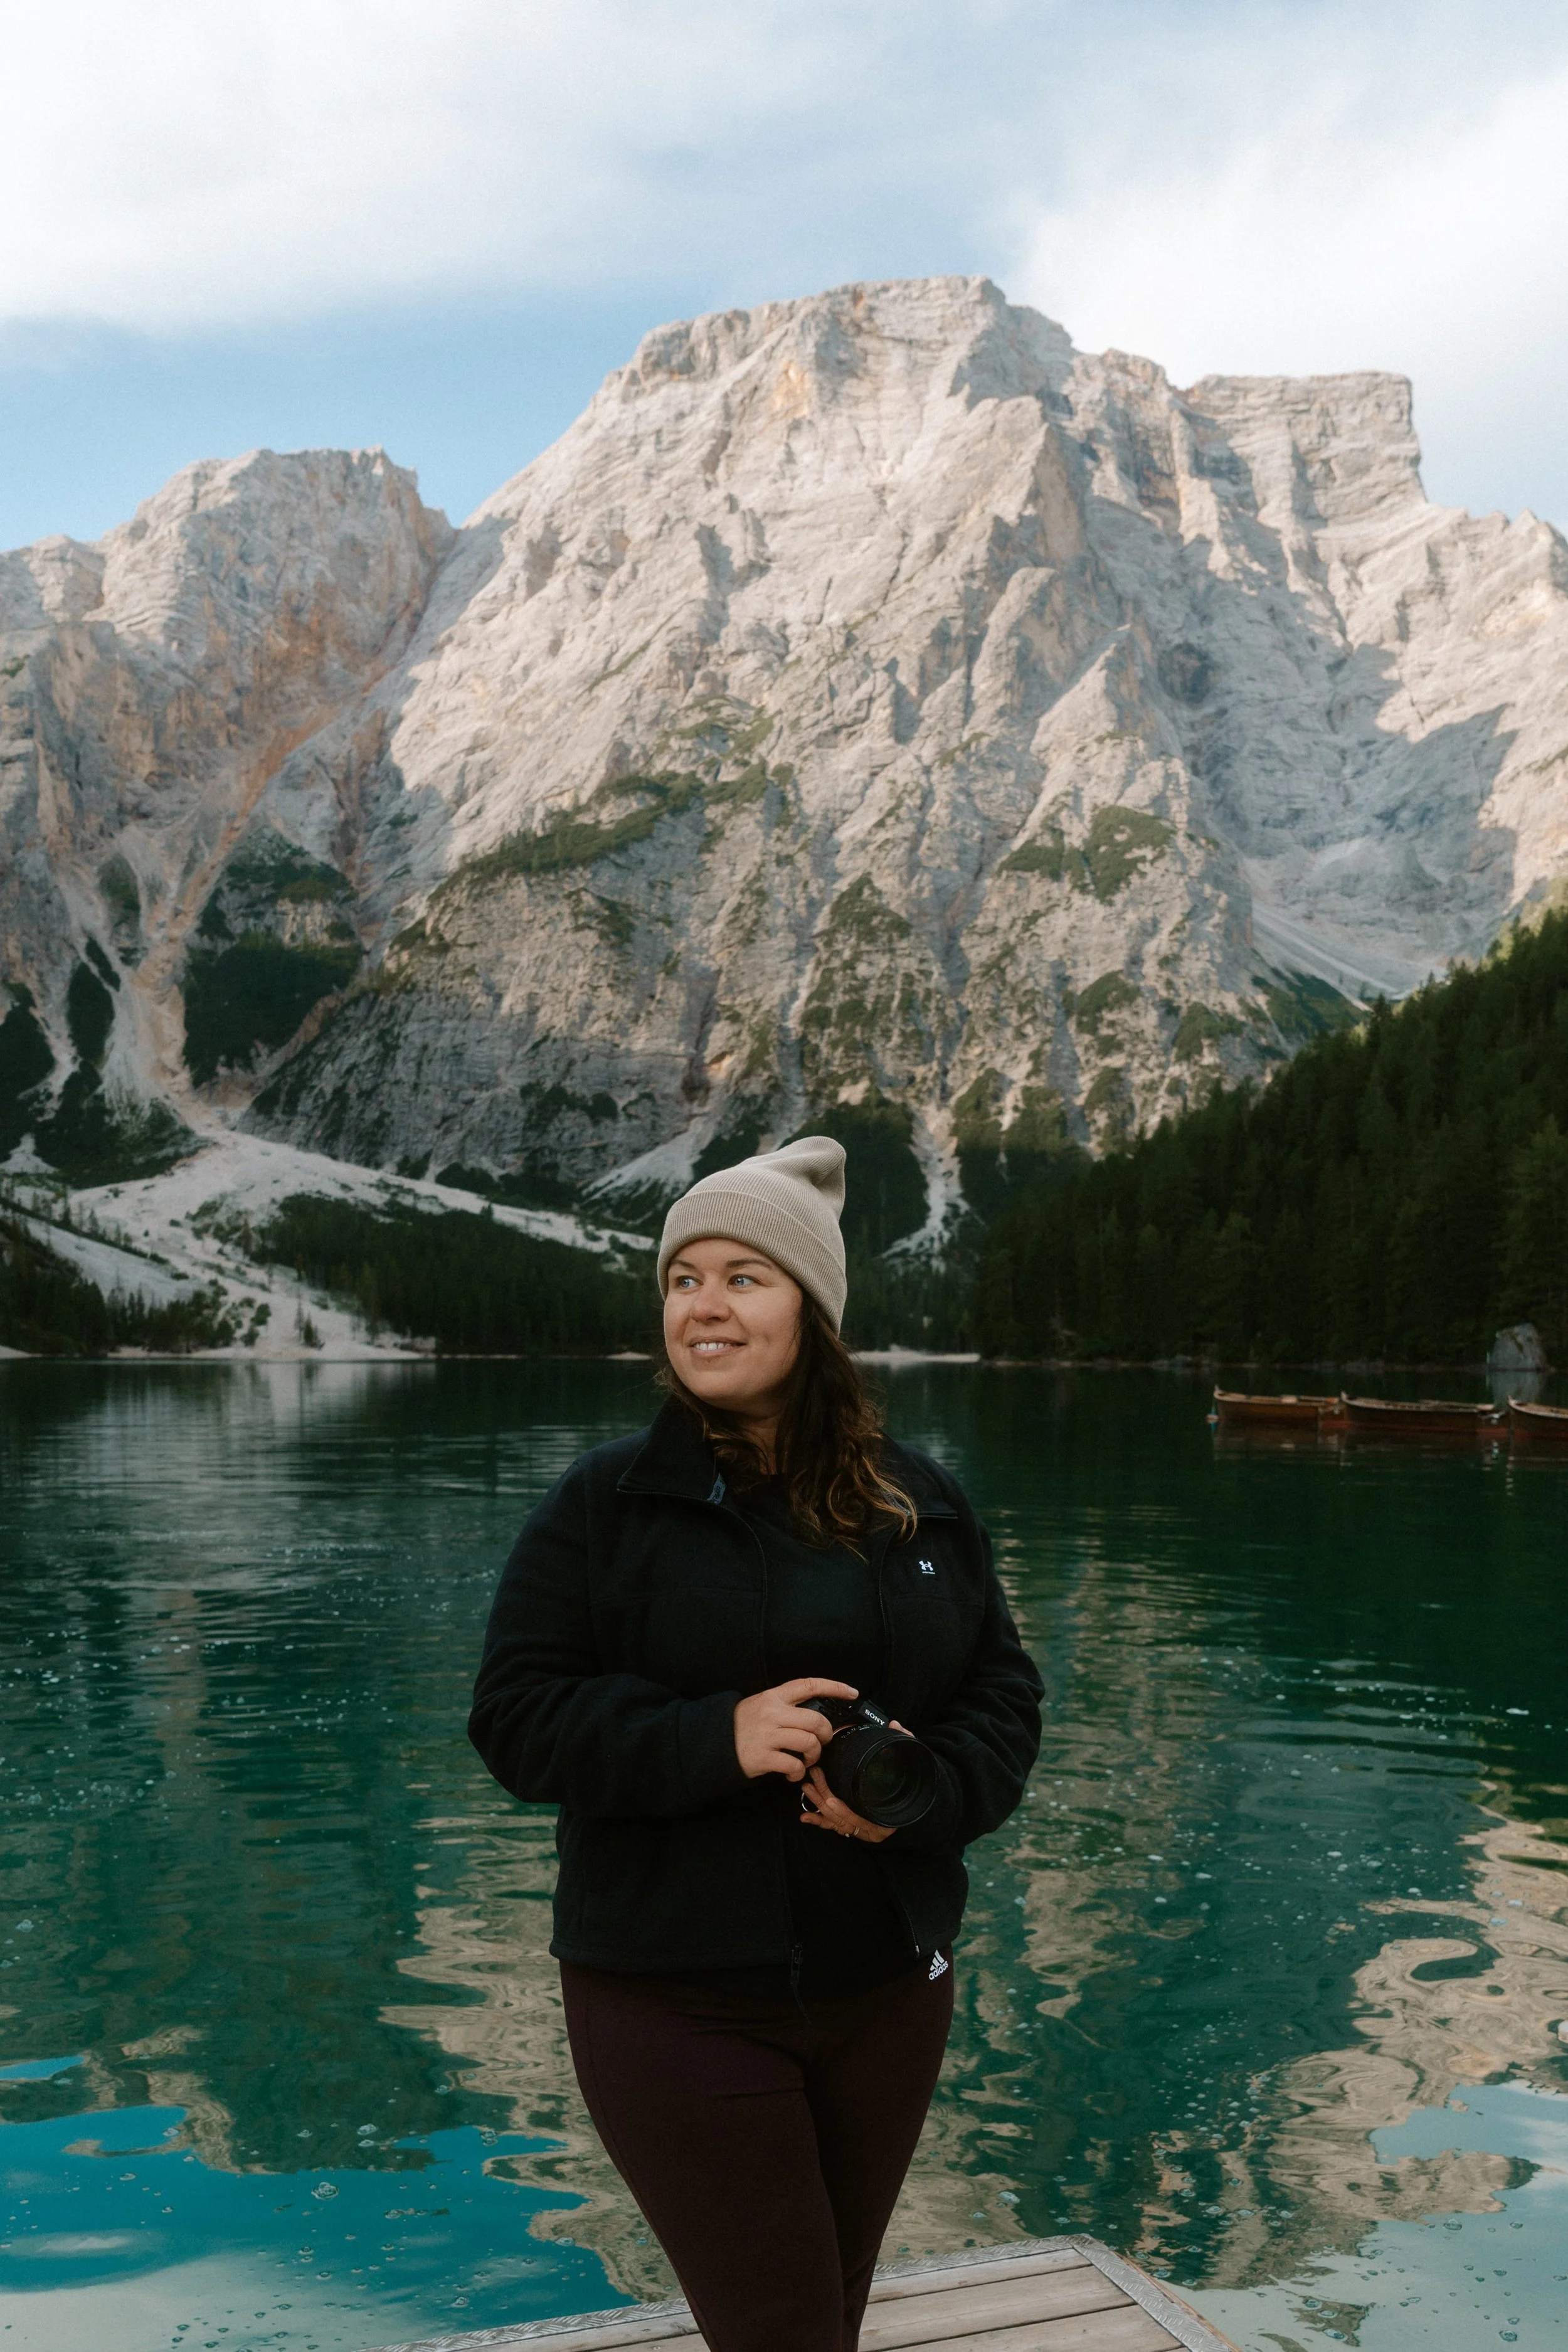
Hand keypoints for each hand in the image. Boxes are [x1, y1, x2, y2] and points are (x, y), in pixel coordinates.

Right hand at [733, 1677, 857, 1781]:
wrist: (714, 1743)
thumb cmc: (743, 1725)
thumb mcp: (762, 1705)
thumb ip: (786, 1705)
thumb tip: (816, 1715)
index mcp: (774, 1696)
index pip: (809, 1685)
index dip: (834, 1687)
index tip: (852, 1692)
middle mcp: (772, 1712)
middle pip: (816, 1720)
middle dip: (826, 1734)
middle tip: (822, 1742)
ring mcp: (767, 1735)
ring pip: (809, 1743)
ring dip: (814, 1755)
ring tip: (806, 1760)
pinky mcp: (763, 1757)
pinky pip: (794, 1765)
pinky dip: (798, 1772)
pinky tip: (792, 1772)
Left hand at [799, 1717, 909, 1844]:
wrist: (918, 1807)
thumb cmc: (914, 1788)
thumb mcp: (913, 1768)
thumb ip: (906, 1746)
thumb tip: (896, 1725)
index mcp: (884, 1821)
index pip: (860, 1820)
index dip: (844, 1811)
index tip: (830, 1799)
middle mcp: (872, 1830)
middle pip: (843, 1819)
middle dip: (825, 1800)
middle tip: (813, 1780)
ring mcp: (862, 1830)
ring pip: (836, 1823)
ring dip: (819, 1806)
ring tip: (807, 1788)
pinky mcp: (855, 1828)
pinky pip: (835, 1827)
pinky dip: (820, 1821)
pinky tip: (805, 1817)